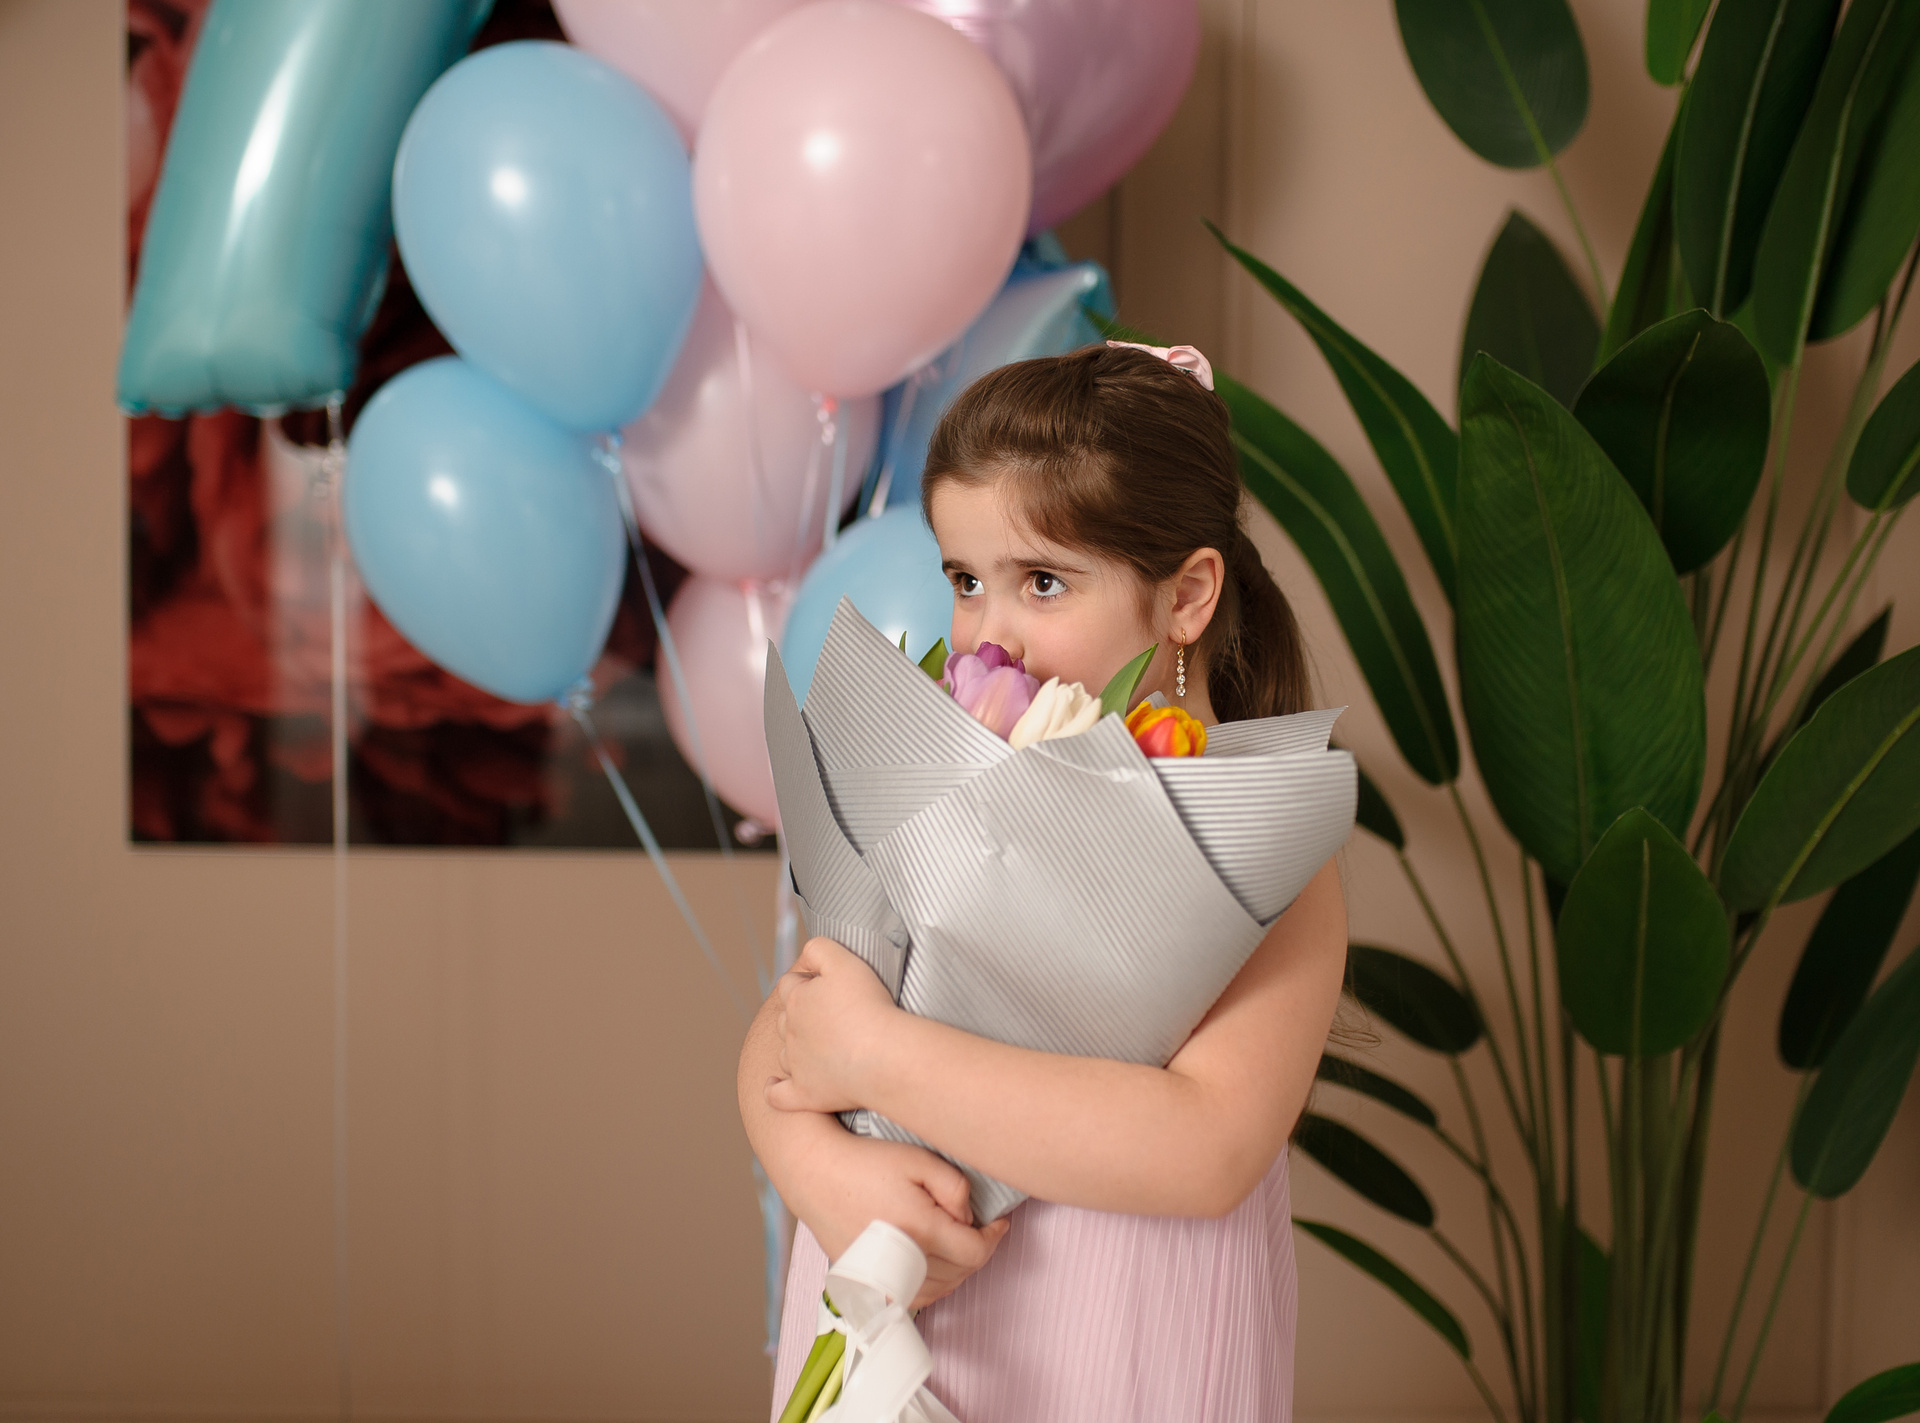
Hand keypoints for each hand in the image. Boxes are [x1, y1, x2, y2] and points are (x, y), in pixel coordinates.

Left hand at [768, 936, 899, 1114]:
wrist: (882, 1056)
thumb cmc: (869, 1007)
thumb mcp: (845, 961)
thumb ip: (820, 949)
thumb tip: (804, 954)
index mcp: (797, 1000)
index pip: (789, 984)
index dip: (806, 981)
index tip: (828, 986)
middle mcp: (790, 1032)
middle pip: (785, 1018)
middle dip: (800, 1013)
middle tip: (831, 1015)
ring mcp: (796, 1065)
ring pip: (785, 1052)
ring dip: (794, 1047)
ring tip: (820, 1046)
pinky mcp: (804, 1093)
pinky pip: (778, 1095)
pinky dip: (775, 1089)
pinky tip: (776, 1084)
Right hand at [797, 1134, 1010, 1309]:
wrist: (814, 1174)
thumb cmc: (865, 1162)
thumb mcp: (919, 1159)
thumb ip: (955, 1187)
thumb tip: (968, 1219)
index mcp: (920, 1230)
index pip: (975, 1253)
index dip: (994, 1237)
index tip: (998, 1222)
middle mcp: (903, 1261)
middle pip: (961, 1273)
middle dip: (977, 1250)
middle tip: (978, 1226)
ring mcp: (883, 1277)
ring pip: (940, 1290)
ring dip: (958, 1270)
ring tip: (957, 1242)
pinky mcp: (868, 1283)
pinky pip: (914, 1297)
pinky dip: (932, 1284)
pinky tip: (932, 1261)